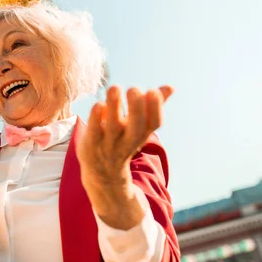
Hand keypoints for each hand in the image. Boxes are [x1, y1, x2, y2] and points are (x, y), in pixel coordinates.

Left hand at [77, 85, 172, 228]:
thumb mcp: (139, 127)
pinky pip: (93, 132)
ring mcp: (108, 143)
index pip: (153, 123)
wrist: (102, 174)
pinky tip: (98, 105)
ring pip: (113, 126)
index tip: (152, 91)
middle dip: (137, 107)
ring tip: (114, 87)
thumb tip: (170, 87)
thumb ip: (152, 106)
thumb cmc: (123, 141)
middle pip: (136, 126)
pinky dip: (95, 119)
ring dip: (114, 106)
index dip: (155, 108)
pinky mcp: (90, 144)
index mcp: (141, 134)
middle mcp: (127, 140)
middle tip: (134, 89)